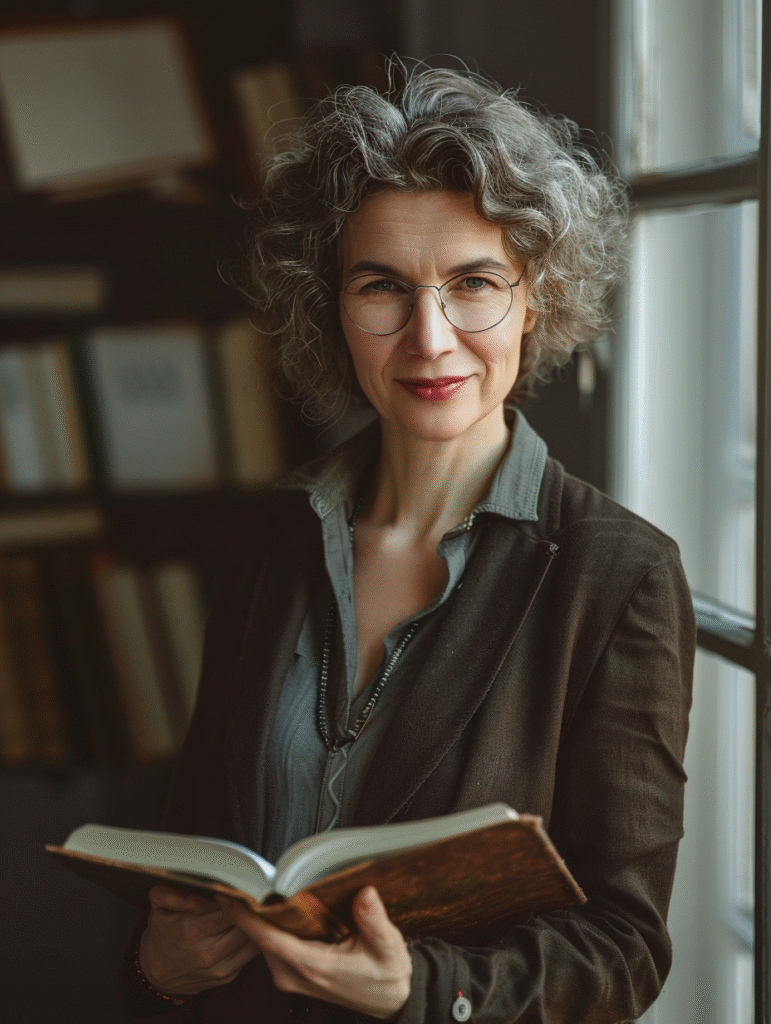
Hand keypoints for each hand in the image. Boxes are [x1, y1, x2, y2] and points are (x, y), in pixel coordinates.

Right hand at [139, 885, 259, 997]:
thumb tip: (194, 883)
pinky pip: (250, 954)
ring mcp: (217, 969)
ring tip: (252, 910)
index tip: (240, 887)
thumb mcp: (158, 908)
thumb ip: (171, 893)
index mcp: (188, 931)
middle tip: (251, 896)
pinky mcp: (227, 976)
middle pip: (241, 925)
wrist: (156, 973)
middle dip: (247, 910)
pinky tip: (250, 927)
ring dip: (252, 924)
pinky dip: (253, 939)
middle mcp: (205, 953)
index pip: (227, 910)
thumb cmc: (162, 933)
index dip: (236, 898)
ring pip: (249, 940)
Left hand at [218, 886, 411, 1019]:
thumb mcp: (389, 947)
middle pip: (259, 939)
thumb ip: (375, 920)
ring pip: (262, 944)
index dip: (245, 917)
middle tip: (242, 877)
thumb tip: (365, 893)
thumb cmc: (387, 976)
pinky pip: (271, 948)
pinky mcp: (293, 976)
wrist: (390, 1003)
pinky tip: (271, 907)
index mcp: (314, 967)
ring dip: (256, 918)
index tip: (229, 895)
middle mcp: (296, 976)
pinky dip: (266, 928)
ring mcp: (292, 978)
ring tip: (254, 886)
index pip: (269, 940)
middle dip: (247, 910)